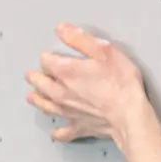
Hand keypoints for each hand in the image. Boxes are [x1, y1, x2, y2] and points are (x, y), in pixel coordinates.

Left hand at [25, 23, 149, 144]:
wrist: (129, 115)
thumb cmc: (120, 82)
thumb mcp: (104, 51)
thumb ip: (80, 39)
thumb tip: (60, 29)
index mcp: (65, 71)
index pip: (46, 61)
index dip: (49, 56)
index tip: (53, 56)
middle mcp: (60, 92)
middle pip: (40, 84)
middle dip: (35, 78)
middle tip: (31, 75)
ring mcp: (67, 112)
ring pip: (45, 106)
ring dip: (37, 100)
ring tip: (32, 97)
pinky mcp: (78, 127)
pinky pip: (62, 132)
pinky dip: (57, 132)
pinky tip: (54, 132)